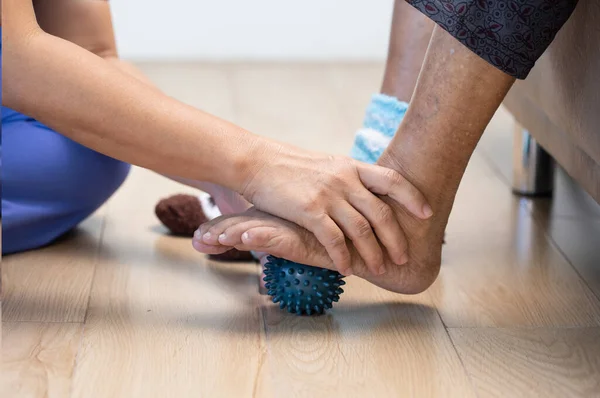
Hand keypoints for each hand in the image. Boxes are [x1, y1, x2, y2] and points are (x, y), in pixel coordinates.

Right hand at [202, 143, 431, 275]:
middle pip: (381, 212)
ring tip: (379, 269)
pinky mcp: (309, 210)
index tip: (428, 213)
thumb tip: (364, 192)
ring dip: (373, 253)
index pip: (392, 179)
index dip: (413, 196)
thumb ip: (347, 178)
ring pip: (362, 229)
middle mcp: (344, 179)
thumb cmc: (288, 166)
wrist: (256, 162)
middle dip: (396, 238)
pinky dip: (343, 257)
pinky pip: (334, 239)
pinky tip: (347, 269)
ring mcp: (328, 194)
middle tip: (403, 257)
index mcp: (350, 166)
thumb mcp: (325, 164)